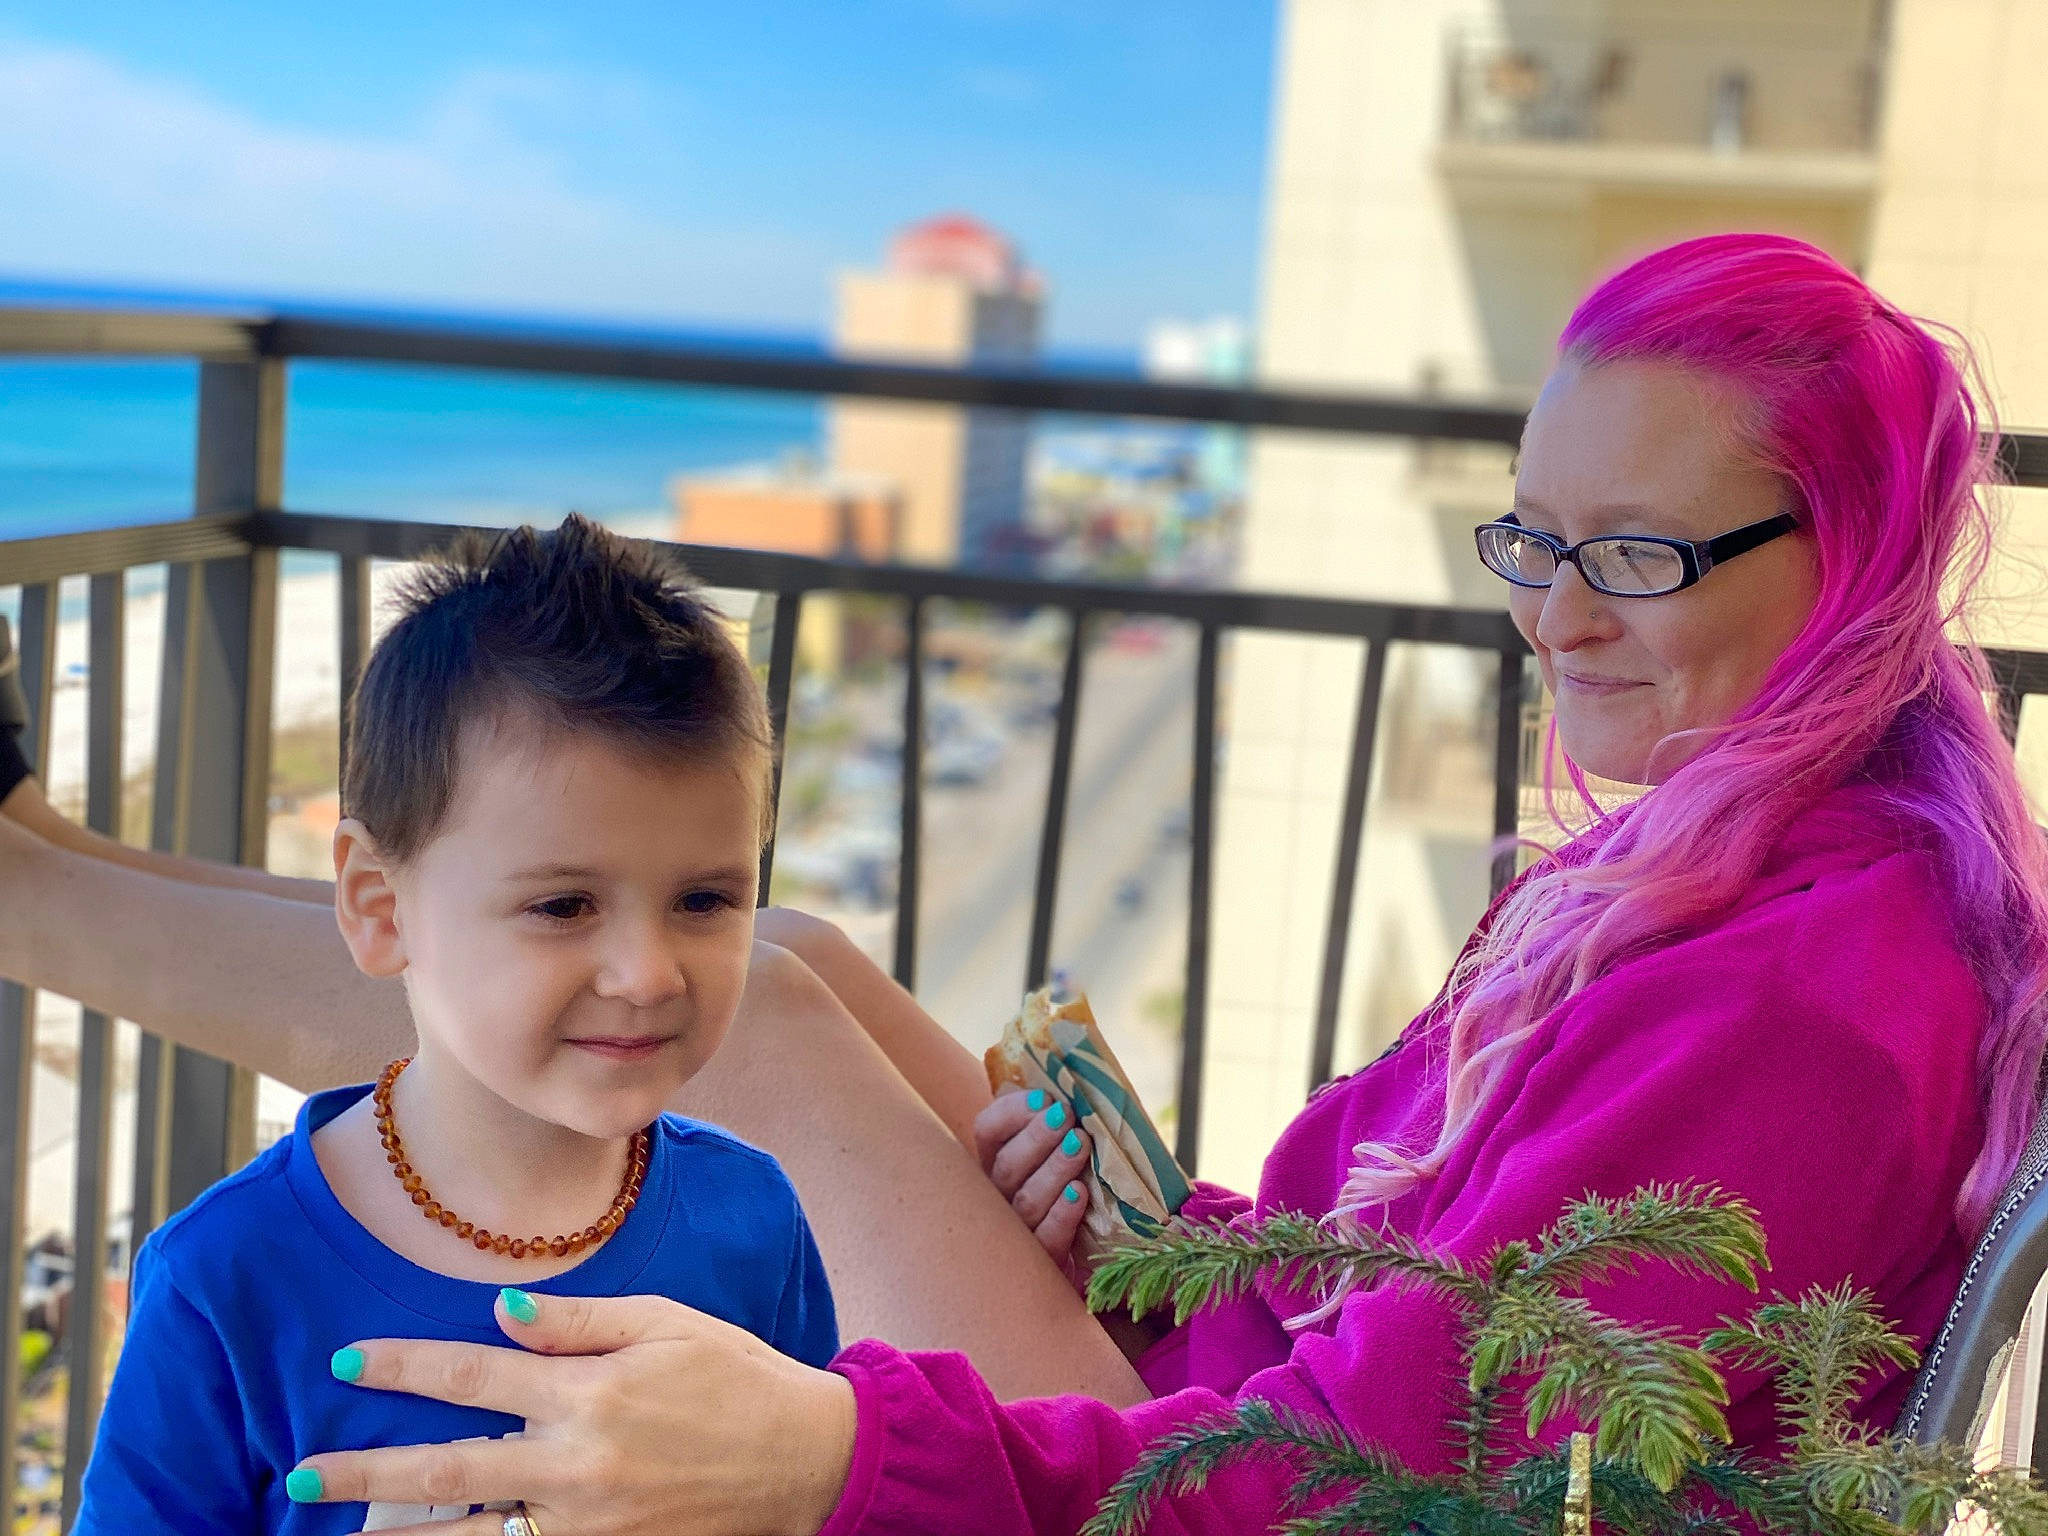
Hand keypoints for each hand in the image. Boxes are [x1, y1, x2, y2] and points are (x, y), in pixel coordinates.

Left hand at [288, 1290, 856, 1535]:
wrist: (807, 1460)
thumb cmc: (739, 1379)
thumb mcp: (668, 1323)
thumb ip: (581, 1321)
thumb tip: (503, 1312)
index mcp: (589, 1393)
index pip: (472, 1375)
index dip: (404, 1365)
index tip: (347, 1360)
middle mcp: (576, 1465)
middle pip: (447, 1473)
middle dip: (365, 1472)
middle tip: (300, 1475)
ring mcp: (589, 1525)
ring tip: (342, 1532)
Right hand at [974, 1088, 1091, 1274]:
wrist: (1065, 1263)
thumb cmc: (1062, 1194)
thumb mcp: (1052, 1158)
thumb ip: (1057, 1128)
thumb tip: (1080, 1092)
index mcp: (995, 1164)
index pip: (988, 1131)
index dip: (1011, 1112)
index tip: (1044, 1099)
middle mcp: (997, 1197)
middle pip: (1007, 1165)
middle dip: (1037, 1137)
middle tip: (1066, 1115)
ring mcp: (1016, 1232)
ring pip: (1026, 1200)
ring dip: (1054, 1169)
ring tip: (1079, 1144)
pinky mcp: (1041, 1261)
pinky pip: (1046, 1238)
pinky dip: (1061, 1214)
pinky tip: (1079, 1193)